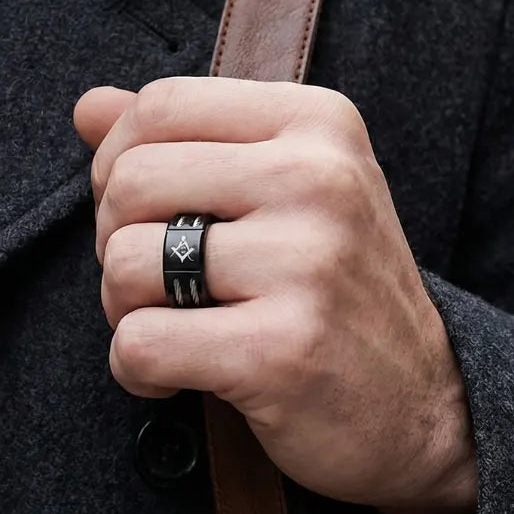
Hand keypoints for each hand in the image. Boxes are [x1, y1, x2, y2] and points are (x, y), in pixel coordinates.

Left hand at [73, 76, 477, 513]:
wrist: (426, 409)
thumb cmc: (335, 289)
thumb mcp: (282, 189)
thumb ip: (185, 139)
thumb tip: (86, 106)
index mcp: (318, 123)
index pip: (162, 103)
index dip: (118, 160)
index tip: (145, 213)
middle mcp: (318, 179)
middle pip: (130, 181)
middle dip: (116, 241)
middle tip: (161, 282)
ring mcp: (305, 264)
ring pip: (124, 262)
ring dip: (125, 309)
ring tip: (179, 325)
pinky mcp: (281, 350)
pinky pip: (139, 344)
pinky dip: (138, 371)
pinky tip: (182, 376)